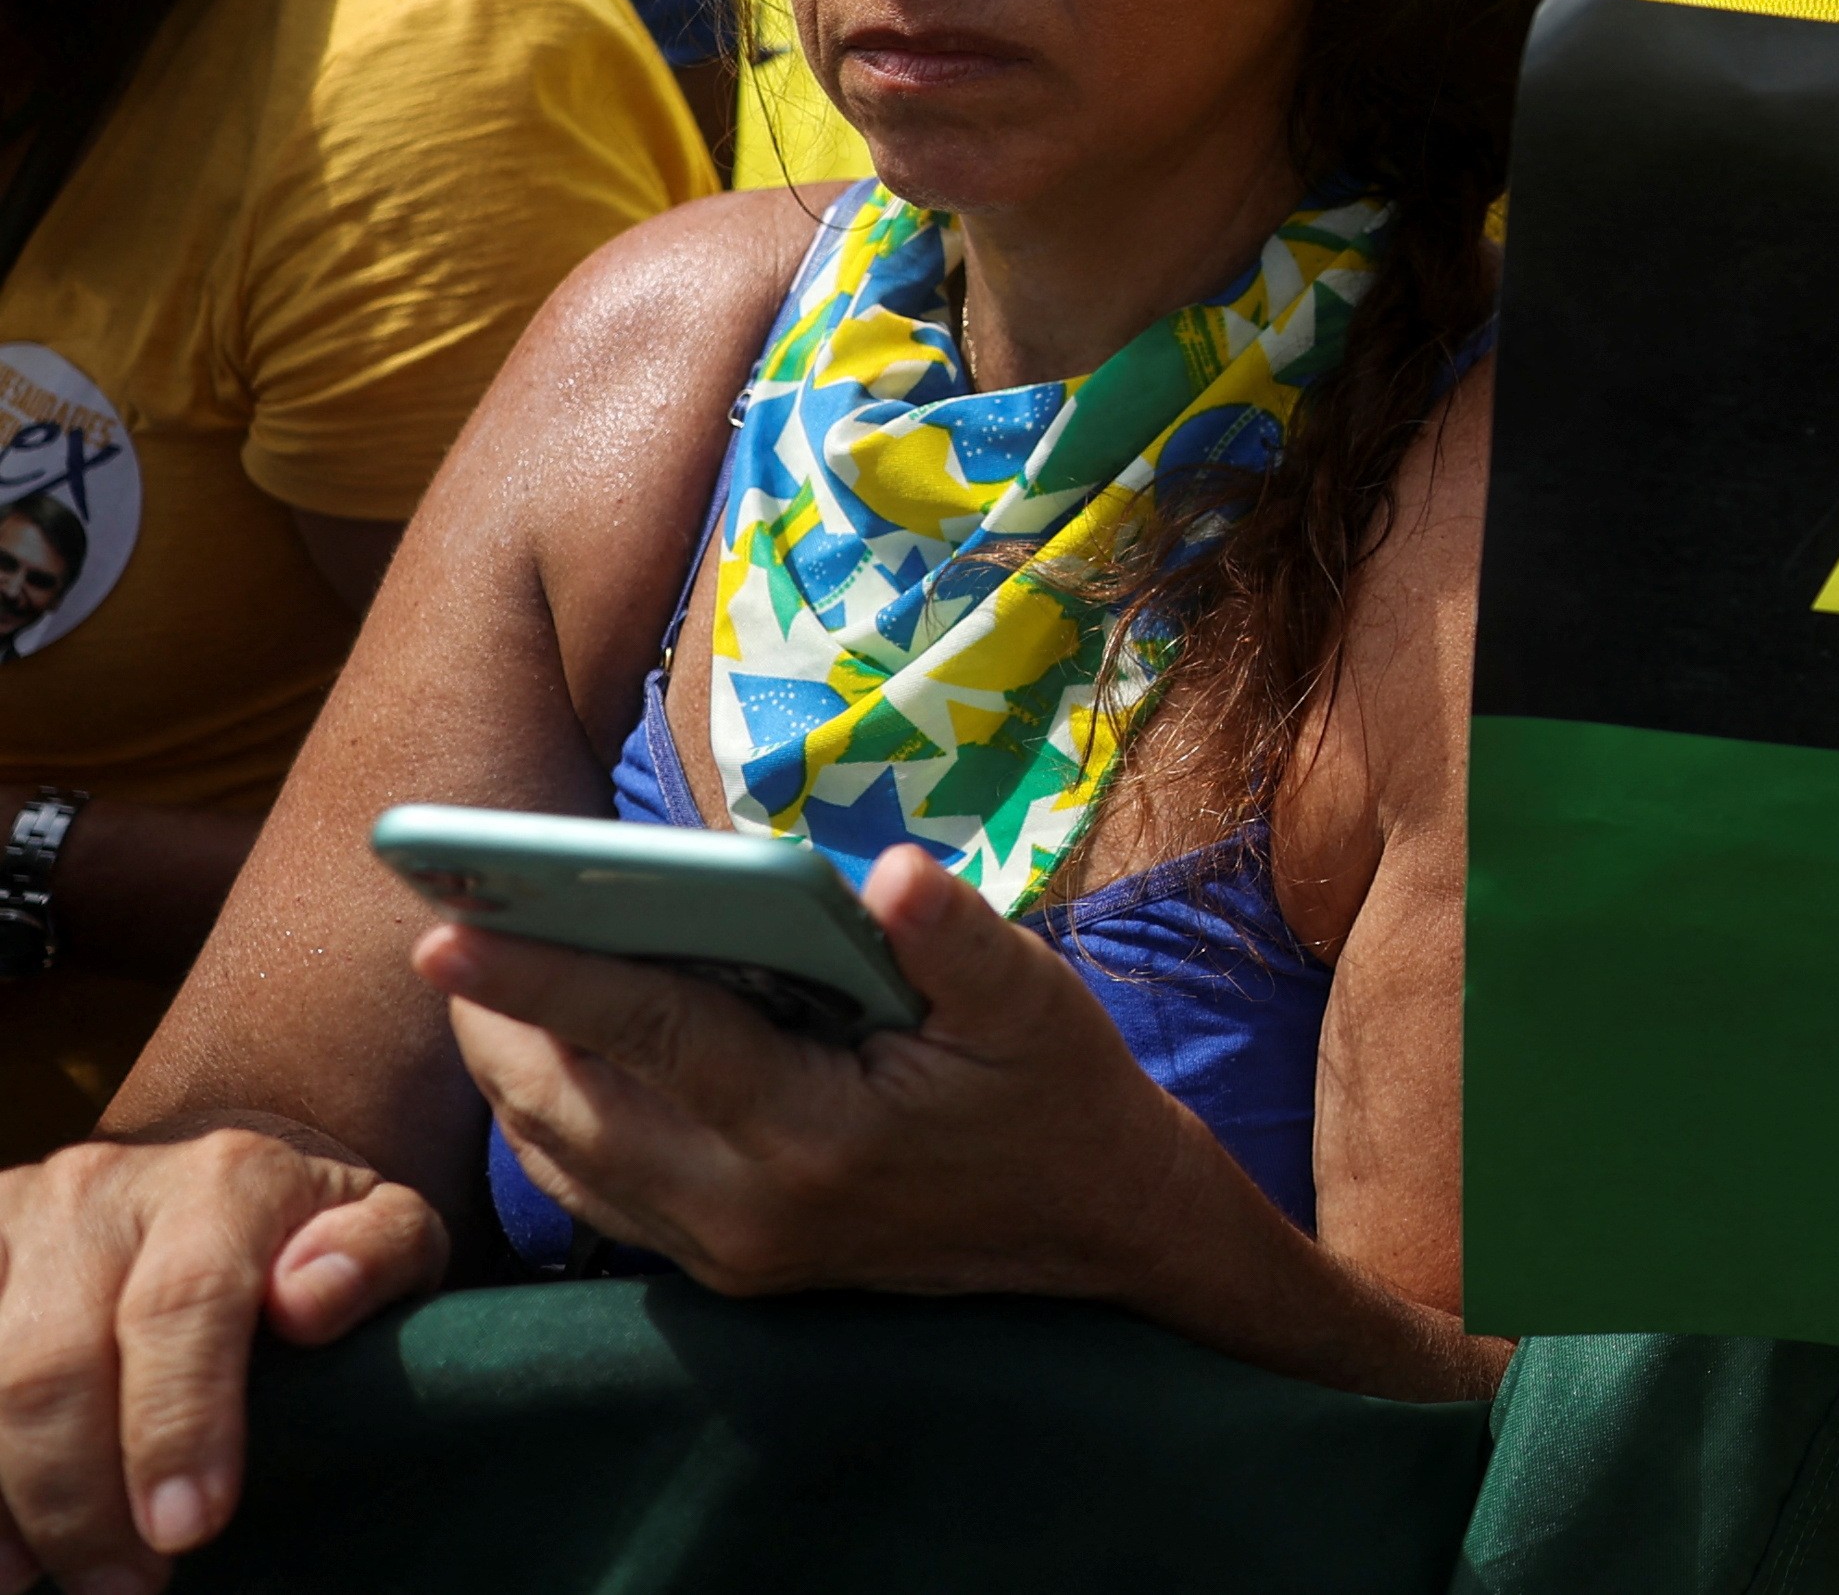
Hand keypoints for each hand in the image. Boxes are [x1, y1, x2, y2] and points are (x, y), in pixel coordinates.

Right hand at [0, 1127, 440, 1578]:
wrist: (215, 1186)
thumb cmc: (310, 1241)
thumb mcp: (384, 1234)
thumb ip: (374, 1257)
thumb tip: (310, 1301)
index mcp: (224, 1180)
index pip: (185, 1305)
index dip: (178, 1423)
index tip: (190, 1529)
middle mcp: (102, 1190)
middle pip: (55, 1361)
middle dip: (79, 1496)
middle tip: (123, 1587)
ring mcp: (16, 1218)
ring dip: (3, 1497)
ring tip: (30, 1579)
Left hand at [424, 845, 1211, 1306]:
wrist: (1095, 1232)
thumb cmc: (1056, 1093)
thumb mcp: (1033, 1001)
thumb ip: (955, 938)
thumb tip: (890, 873)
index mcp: (815, 1133)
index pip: (648, 1035)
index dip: (541, 977)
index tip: (444, 930)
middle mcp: (747, 1207)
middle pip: (566, 1109)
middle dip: (490, 1020)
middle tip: (439, 926)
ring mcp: (727, 1251)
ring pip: (563, 1163)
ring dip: (508, 1074)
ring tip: (475, 983)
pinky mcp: (723, 1269)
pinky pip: (595, 1198)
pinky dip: (550, 1127)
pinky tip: (546, 1062)